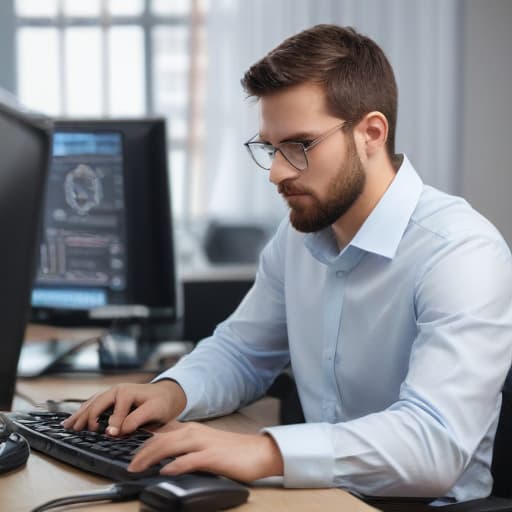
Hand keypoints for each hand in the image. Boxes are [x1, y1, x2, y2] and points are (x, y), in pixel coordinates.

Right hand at [61, 380, 186, 434]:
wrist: (168, 395)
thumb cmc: (162, 403)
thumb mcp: (154, 411)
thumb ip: (136, 420)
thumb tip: (115, 431)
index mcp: (127, 392)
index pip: (116, 411)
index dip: (113, 424)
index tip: (109, 436)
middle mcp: (117, 390)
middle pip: (97, 403)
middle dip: (87, 417)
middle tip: (77, 431)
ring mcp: (113, 393)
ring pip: (92, 403)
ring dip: (80, 414)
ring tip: (68, 426)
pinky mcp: (112, 399)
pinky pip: (94, 403)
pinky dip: (83, 411)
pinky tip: (75, 419)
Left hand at [128, 422, 283, 481]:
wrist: (259, 452)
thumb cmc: (233, 452)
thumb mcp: (206, 446)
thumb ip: (187, 450)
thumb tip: (167, 461)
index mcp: (193, 431)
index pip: (161, 434)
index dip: (143, 443)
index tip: (129, 453)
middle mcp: (195, 433)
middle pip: (160, 439)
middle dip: (140, 452)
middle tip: (128, 466)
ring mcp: (203, 443)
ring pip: (169, 446)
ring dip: (150, 457)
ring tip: (136, 468)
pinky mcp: (212, 457)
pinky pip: (189, 460)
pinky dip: (174, 466)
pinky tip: (165, 472)